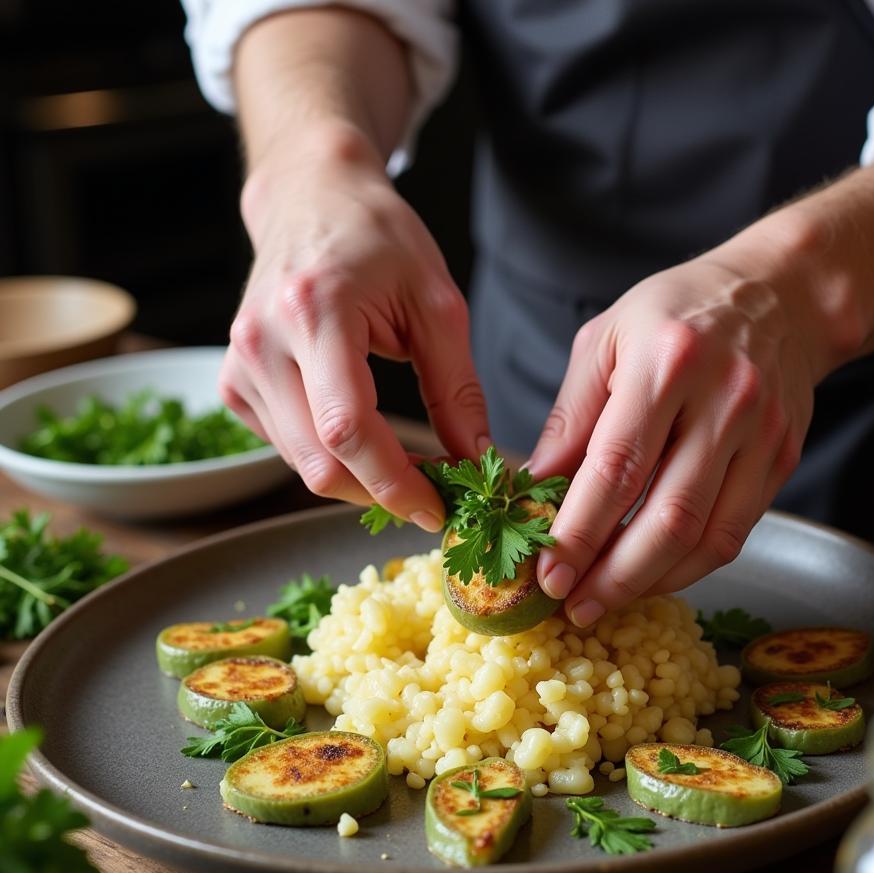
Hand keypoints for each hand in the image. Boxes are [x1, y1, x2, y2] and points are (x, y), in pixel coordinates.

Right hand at [220, 124, 490, 529]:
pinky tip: (365, 439)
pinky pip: (288, 449)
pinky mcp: (234, 385)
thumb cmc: (377, 238)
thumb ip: (456, 387)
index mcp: (313, 313)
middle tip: (434, 494)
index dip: (395, 482)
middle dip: (382, 492)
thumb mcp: (436, 303)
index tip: (440, 507)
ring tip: (408, 466)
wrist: (310, 199)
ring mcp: (238, 367)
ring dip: (360, 481)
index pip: (348, 429)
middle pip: (320, 462)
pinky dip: (332, 459)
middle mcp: (261, 344)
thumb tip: (475, 460)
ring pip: (303, 465)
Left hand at [528, 245, 827, 625]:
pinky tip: (651, 577)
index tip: (548, 574)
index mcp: (666, 362)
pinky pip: (734, 532)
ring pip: (706, 535)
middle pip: (667, 515)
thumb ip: (570, 417)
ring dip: (650, 582)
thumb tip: (534, 490)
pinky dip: (689, 567)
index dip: (579, 531)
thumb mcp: (605, 340)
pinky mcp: (782, 458)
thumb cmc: (676, 313)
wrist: (780, 295)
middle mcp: (723, 399)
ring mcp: (762, 433)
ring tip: (603, 601)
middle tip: (572, 606)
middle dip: (614, 575)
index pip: (616, 467)